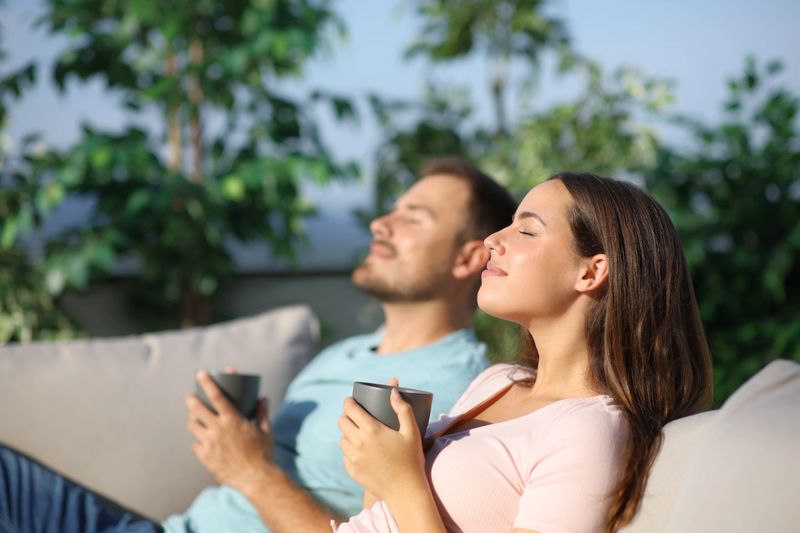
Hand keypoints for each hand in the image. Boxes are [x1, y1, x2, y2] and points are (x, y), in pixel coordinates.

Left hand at [186, 370, 272, 492]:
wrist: (255, 478)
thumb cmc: (263, 452)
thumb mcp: (266, 430)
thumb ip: (263, 412)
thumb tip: (263, 398)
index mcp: (233, 420)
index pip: (216, 396)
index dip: (207, 382)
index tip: (201, 373)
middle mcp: (218, 430)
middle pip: (198, 409)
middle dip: (192, 400)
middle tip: (190, 397)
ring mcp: (210, 444)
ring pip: (194, 427)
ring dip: (193, 420)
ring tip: (194, 419)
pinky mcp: (205, 458)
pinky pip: (196, 445)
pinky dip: (199, 440)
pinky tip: (202, 440)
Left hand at [338, 379, 426, 502]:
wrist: (405, 491)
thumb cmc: (411, 460)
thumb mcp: (412, 432)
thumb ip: (403, 409)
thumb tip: (393, 390)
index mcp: (372, 430)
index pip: (350, 409)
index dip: (348, 402)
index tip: (350, 400)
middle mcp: (358, 443)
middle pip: (342, 422)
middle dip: (346, 416)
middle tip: (354, 416)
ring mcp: (353, 458)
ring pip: (342, 439)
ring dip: (347, 434)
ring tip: (357, 433)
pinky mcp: (352, 471)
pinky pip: (345, 456)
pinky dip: (350, 451)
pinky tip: (360, 451)